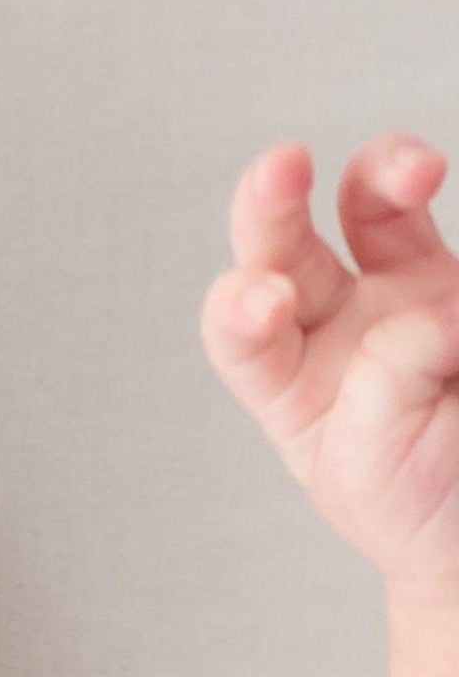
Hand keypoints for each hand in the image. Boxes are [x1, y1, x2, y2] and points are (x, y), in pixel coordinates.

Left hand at [201, 134, 458, 595]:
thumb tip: (440, 305)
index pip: (238, 329)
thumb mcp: (370, 467)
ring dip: (389, 169)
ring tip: (418, 174)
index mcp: (287, 382)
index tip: (267, 302)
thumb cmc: (418, 510)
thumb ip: (382, 379)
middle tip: (285, 166)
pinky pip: (448, 233)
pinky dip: (447, 232)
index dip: (239, 304)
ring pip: (376, 202)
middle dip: (273, 196)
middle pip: (283, 240)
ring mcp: (404, 293)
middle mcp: (337, 325)